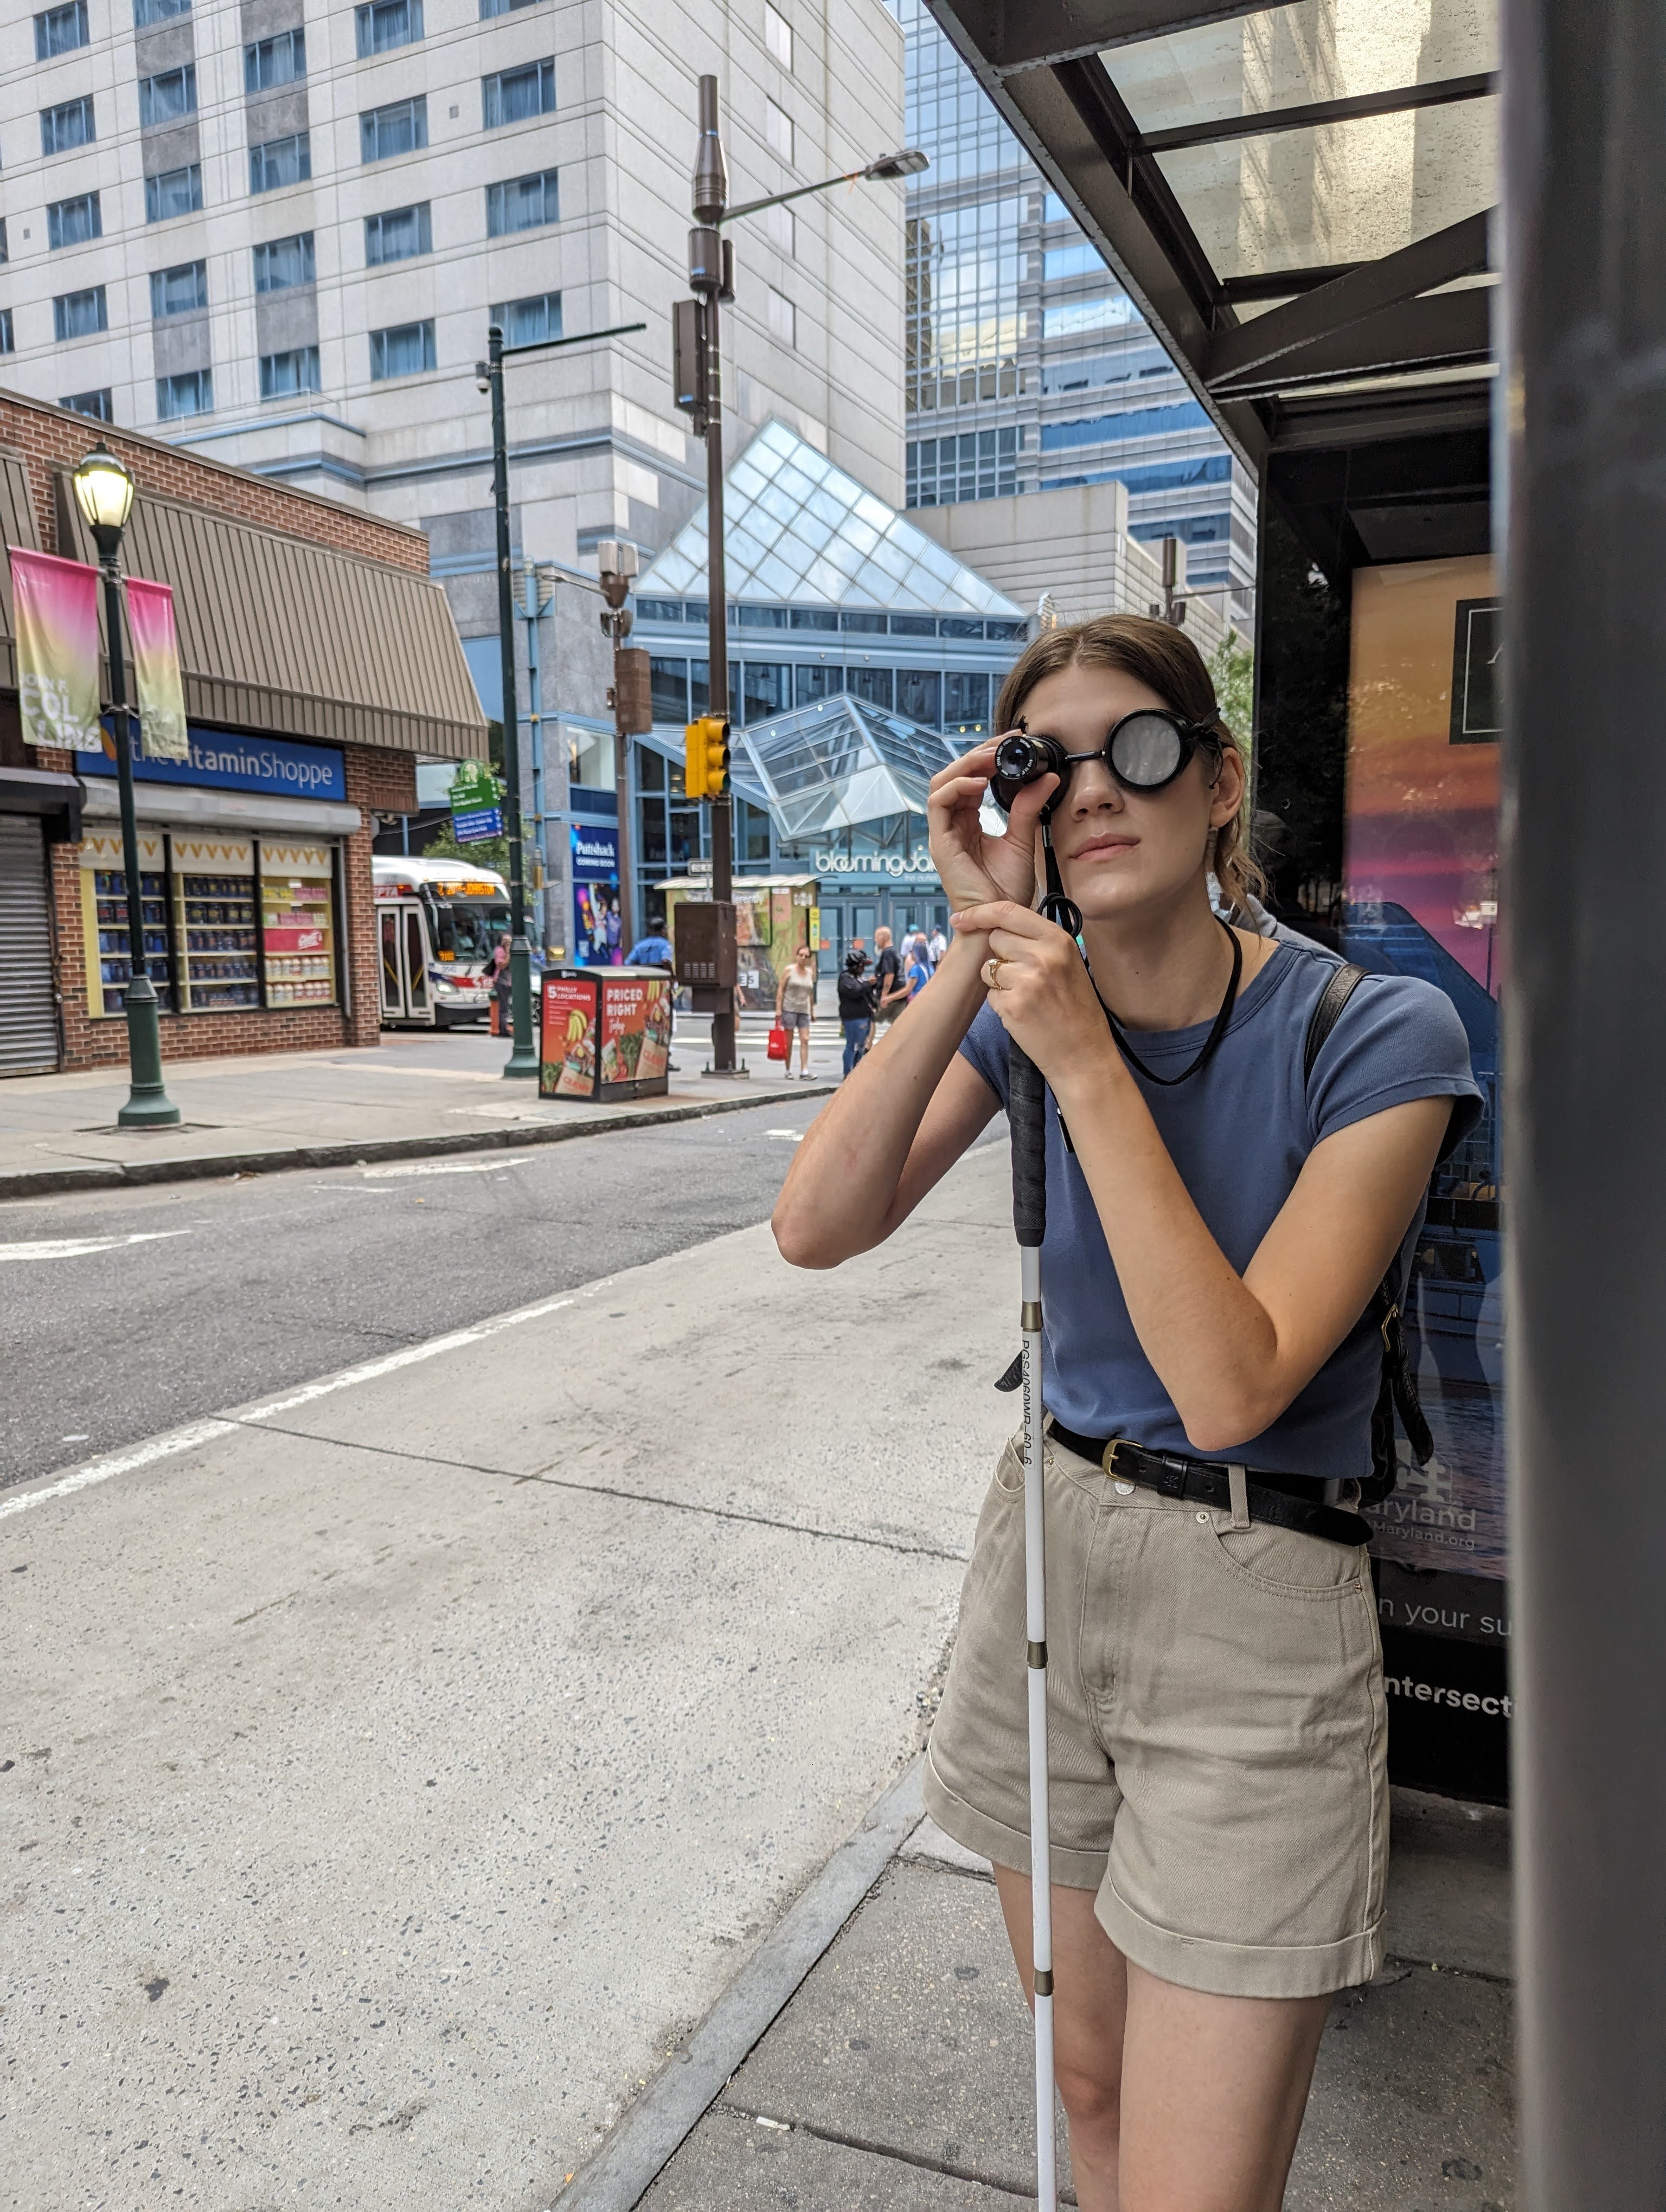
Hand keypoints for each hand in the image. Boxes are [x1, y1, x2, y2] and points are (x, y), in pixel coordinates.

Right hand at [927, 737, 1057, 917]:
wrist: (1001, 920)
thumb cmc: (1006, 890)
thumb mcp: (1022, 838)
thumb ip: (1028, 807)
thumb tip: (1046, 777)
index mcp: (969, 824)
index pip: (971, 780)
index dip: (987, 759)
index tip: (1013, 745)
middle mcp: (953, 825)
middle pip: (954, 776)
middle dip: (977, 755)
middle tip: (1003, 743)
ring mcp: (944, 833)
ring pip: (941, 783)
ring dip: (965, 765)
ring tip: (991, 757)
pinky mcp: (941, 843)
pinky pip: (938, 804)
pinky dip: (956, 787)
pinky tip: (978, 782)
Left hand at [950, 900, 1118, 1094]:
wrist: (1084, 1052)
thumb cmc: (1076, 1009)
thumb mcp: (1069, 962)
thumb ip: (1038, 941)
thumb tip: (1000, 927)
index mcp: (1058, 940)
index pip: (1008, 911)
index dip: (980, 912)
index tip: (962, 917)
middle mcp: (1043, 955)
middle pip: (995, 938)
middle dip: (1000, 955)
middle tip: (1023, 976)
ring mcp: (1027, 980)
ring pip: (988, 968)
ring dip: (999, 982)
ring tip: (1027, 997)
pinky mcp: (1012, 1005)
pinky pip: (990, 995)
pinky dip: (1001, 1004)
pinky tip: (1024, 1013)